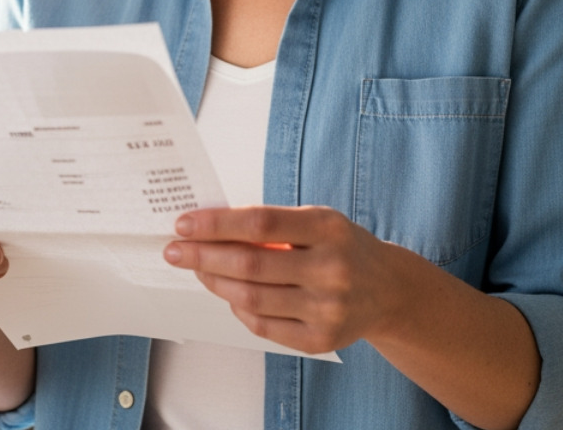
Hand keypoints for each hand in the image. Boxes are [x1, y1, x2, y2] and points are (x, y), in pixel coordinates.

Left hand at [163, 205, 407, 354]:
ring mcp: (327, 309)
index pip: (261, 224)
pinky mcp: (321, 340)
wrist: (388, 290)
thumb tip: (209, 229)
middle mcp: (331, 269)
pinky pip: (263, 326)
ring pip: (251, 299)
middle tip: (174, 251)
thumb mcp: (317, 221)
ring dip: (214, 283)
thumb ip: (271, 225)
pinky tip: (228, 294)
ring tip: (198, 270)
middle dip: (203, 257)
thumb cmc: (341, 247)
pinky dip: (238, 309)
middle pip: (250, 265)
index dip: (217, 225)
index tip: (184, 224)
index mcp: (329, 228)